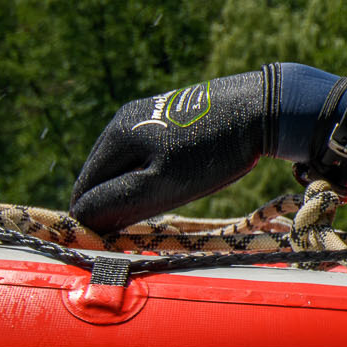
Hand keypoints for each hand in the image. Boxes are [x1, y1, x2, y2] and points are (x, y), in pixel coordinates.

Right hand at [71, 68, 273, 232]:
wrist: (266, 108)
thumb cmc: (215, 151)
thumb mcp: (164, 184)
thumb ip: (120, 202)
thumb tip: (80, 218)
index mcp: (115, 135)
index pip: (84, 190)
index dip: (95, 218)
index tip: (118, 238)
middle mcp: (126, 120)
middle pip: (104, 176)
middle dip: (118, 202)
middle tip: (148, 221)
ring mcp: (150, 114)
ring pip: (129, 165)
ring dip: (138, 188)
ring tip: (170, 197)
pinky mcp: (174, 115)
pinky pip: (151, 153)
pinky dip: (157, 172)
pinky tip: (184, 176)